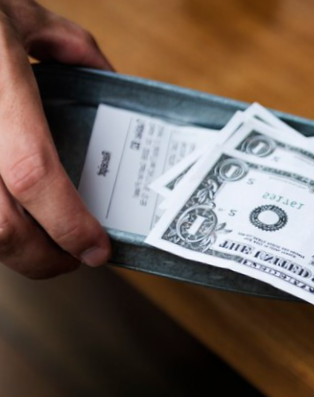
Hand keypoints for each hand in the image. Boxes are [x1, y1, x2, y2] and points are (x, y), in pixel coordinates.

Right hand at [0, 0, 111, 277]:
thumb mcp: (18, 12)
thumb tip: (106, 76)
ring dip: (11, 250)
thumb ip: (69, 45)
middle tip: (75, 256)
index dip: (68, 223)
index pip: (33, 173)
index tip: (98, 248)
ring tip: (42, 244)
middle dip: (43, 257)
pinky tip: (7, 221)